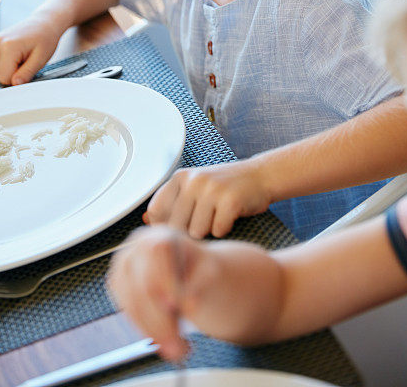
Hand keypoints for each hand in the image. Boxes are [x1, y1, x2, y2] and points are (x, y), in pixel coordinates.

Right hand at [0, 12, 62, 84]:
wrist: (45, 22)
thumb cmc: (46, 38)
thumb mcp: (41, 59)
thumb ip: (26, 73)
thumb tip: (14, 85)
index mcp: (8, 47)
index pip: (5, 78)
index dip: (18, 79)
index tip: (29, 68)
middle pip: (1, 74)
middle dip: (15, 72)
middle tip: (28, 60)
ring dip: (12, 68)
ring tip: (25, 55)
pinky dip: (9, 62)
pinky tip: (19, 53)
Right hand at [108, 226, 215, 360]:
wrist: (186, 270)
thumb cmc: (199, 267)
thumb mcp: (209, 269)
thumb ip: (200, 282)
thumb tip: (189, 305)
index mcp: (160, 235)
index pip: (157, 253)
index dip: (166, 280)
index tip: (178, 306)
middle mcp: (136, 247)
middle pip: (143, 284)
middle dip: (162, 320)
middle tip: (180, 346)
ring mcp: (122, 266)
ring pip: (133, 303)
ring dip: (154, 332)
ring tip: (176, 349)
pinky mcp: (117, 285)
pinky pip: (128, 311)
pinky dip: (146, 330)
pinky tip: (162, 340)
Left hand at [144, 158, 270, 237]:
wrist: (260, 175)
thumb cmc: (224, 187)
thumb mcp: (195, 188)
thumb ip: (172, 203)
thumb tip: (146, 221)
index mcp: (180, 177)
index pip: (156, 211)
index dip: (164, 226)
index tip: (178, 228)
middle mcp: (193, 180)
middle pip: (176, 225)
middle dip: (189, 232)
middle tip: (204, 222)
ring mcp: (212, 189)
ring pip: (197, 231)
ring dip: (208, 231)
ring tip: (217, 217)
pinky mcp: (230, 200)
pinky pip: (218, 231)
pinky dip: (224, 229)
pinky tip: (230, 217)